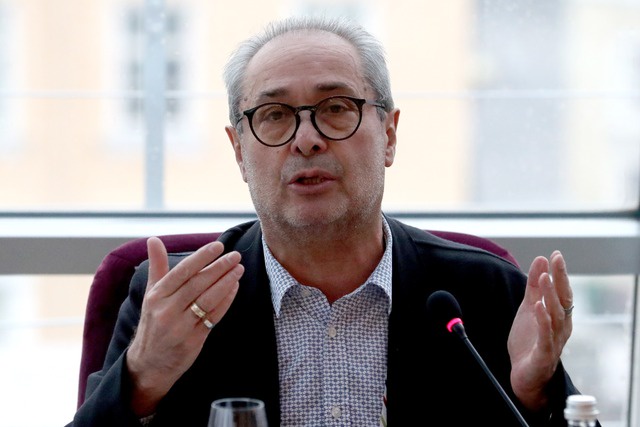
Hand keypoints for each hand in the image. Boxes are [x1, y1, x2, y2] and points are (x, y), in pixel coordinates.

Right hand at [126, 237, 243, 415]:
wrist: (149, 364)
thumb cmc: (153, 322)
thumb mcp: (151, 294)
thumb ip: (157, 266)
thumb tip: (153, 239)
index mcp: (156, 296)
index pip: (182, 272)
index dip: (201, 258)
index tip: (218, 246)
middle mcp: (166, 310)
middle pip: (198, 284)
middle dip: (219, 268)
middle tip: (235, 256)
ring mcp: (180, 327)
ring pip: (208, 300)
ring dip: (226, 282)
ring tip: (239, 269)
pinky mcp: (193, 340)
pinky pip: (213, 317)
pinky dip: (226, 301)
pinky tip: (235, 288)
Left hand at [507, 250, 572, 411]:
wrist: (524, 375)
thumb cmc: (529, 341)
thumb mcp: (528, 308)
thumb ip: (534, 286)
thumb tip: (540, 259)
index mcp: (559, 316)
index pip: (563, 292)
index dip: (560, 273)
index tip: (556, 254)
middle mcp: (561, 328)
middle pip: (563, 301)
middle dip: (560, 279)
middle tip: (556, 259)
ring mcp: (554, 341)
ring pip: (555, 316)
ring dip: (550, 296)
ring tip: (544, 277)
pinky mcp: (543, 354)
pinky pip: (545, 336)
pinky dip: (542, 321)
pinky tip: (537, 306)